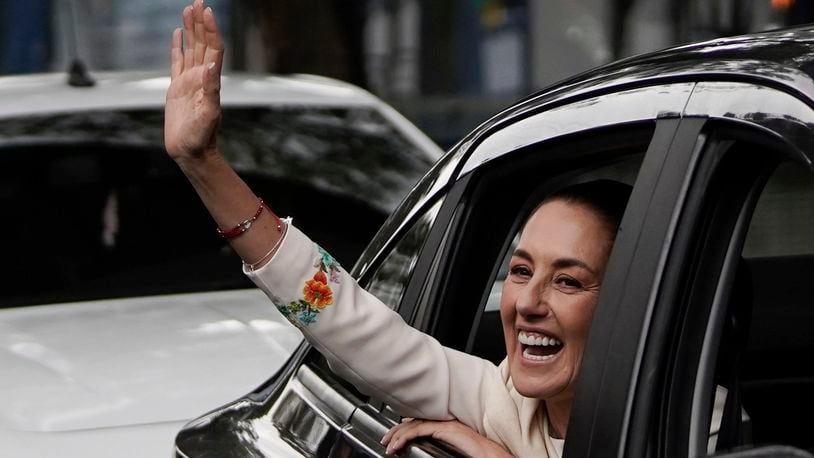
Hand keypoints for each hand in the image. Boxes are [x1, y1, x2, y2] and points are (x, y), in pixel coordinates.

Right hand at [165, 0, 223, 163]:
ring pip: (191, 48)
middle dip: (201, 22)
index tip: (207, 10)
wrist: (190, 151)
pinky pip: (177, 61)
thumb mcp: (208, 113)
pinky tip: (178, 34)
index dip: (211, 29)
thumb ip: (210, 89)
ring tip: (188, 9)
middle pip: (203, 43)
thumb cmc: (201, 137)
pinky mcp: (177, 88)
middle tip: (198, 1)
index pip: (213, 48)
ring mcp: (189, 81)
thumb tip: (211, 65)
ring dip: (191, 29)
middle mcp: (201, 77)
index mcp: (209, 80)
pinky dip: (178, 46)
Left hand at [381, 418, 512, 457]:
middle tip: (385, 440)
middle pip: (415, 422)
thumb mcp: (454, 450)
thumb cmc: (479, 455)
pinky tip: (399, 444)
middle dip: (397, 431)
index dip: (405, 429)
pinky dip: (407, 436)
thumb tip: (428, 450)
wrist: (494, 456)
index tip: (394, 438)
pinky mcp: (447, 430)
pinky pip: (421, 430)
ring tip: (388, 445)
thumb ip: (442, 447)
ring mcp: (447, 425)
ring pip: (415, 425)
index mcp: (448, 427)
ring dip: (398, 435)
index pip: (421, 423)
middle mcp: (446, 423)